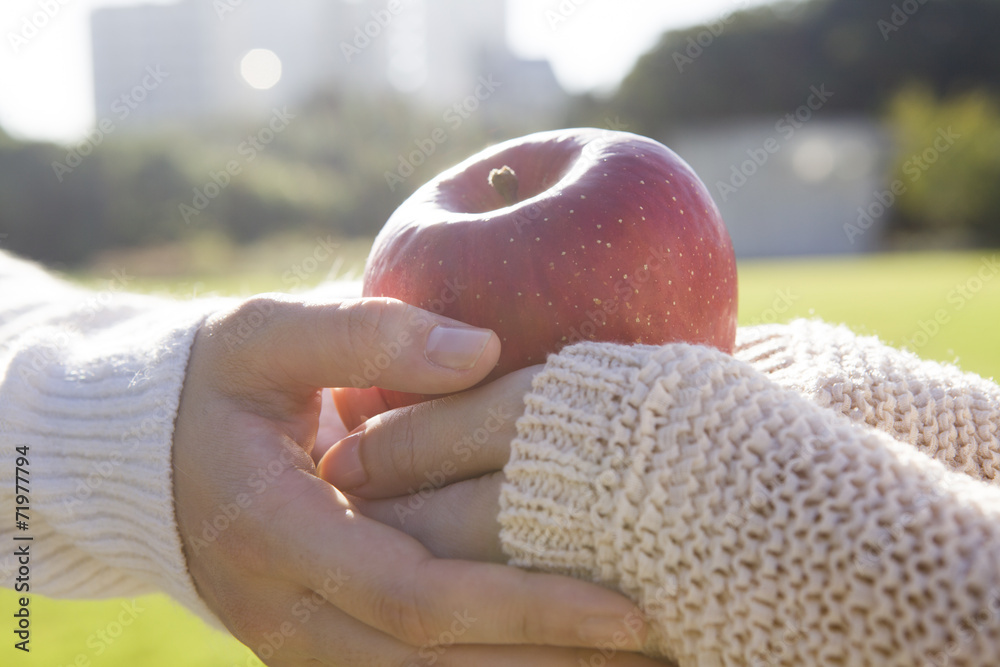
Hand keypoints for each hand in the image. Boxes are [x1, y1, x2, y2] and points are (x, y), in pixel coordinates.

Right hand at [173, 294, 654, 665]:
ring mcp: (299, 643)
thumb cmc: (213, 378)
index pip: (418, 597)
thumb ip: (368, 338)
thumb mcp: (267, 334)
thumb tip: (481, 352)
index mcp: (278, 534)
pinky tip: (557, 661)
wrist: (140, 452)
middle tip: (665, 655)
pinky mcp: (316, 644)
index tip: (628, 608)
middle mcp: (288, 613)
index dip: (526, 608)